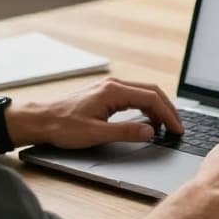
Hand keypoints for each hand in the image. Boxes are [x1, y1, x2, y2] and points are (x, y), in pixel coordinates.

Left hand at [8, 77, 183, 148]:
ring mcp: (110, 88)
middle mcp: (114, 85)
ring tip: (166, 127)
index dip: (168, 115)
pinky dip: (146, 107)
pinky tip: (147, 121)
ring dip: (158, 108)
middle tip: (178, 128)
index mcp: (114, 91)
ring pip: (144, 93)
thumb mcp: (96, 133)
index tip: (178, 130)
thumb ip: (126, 132)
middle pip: (152, 92)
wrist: (41, 120)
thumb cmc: (63, 126)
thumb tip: (151, 131)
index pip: (152, 99)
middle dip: (168, 110)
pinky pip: (134, 96)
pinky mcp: (106, 94)